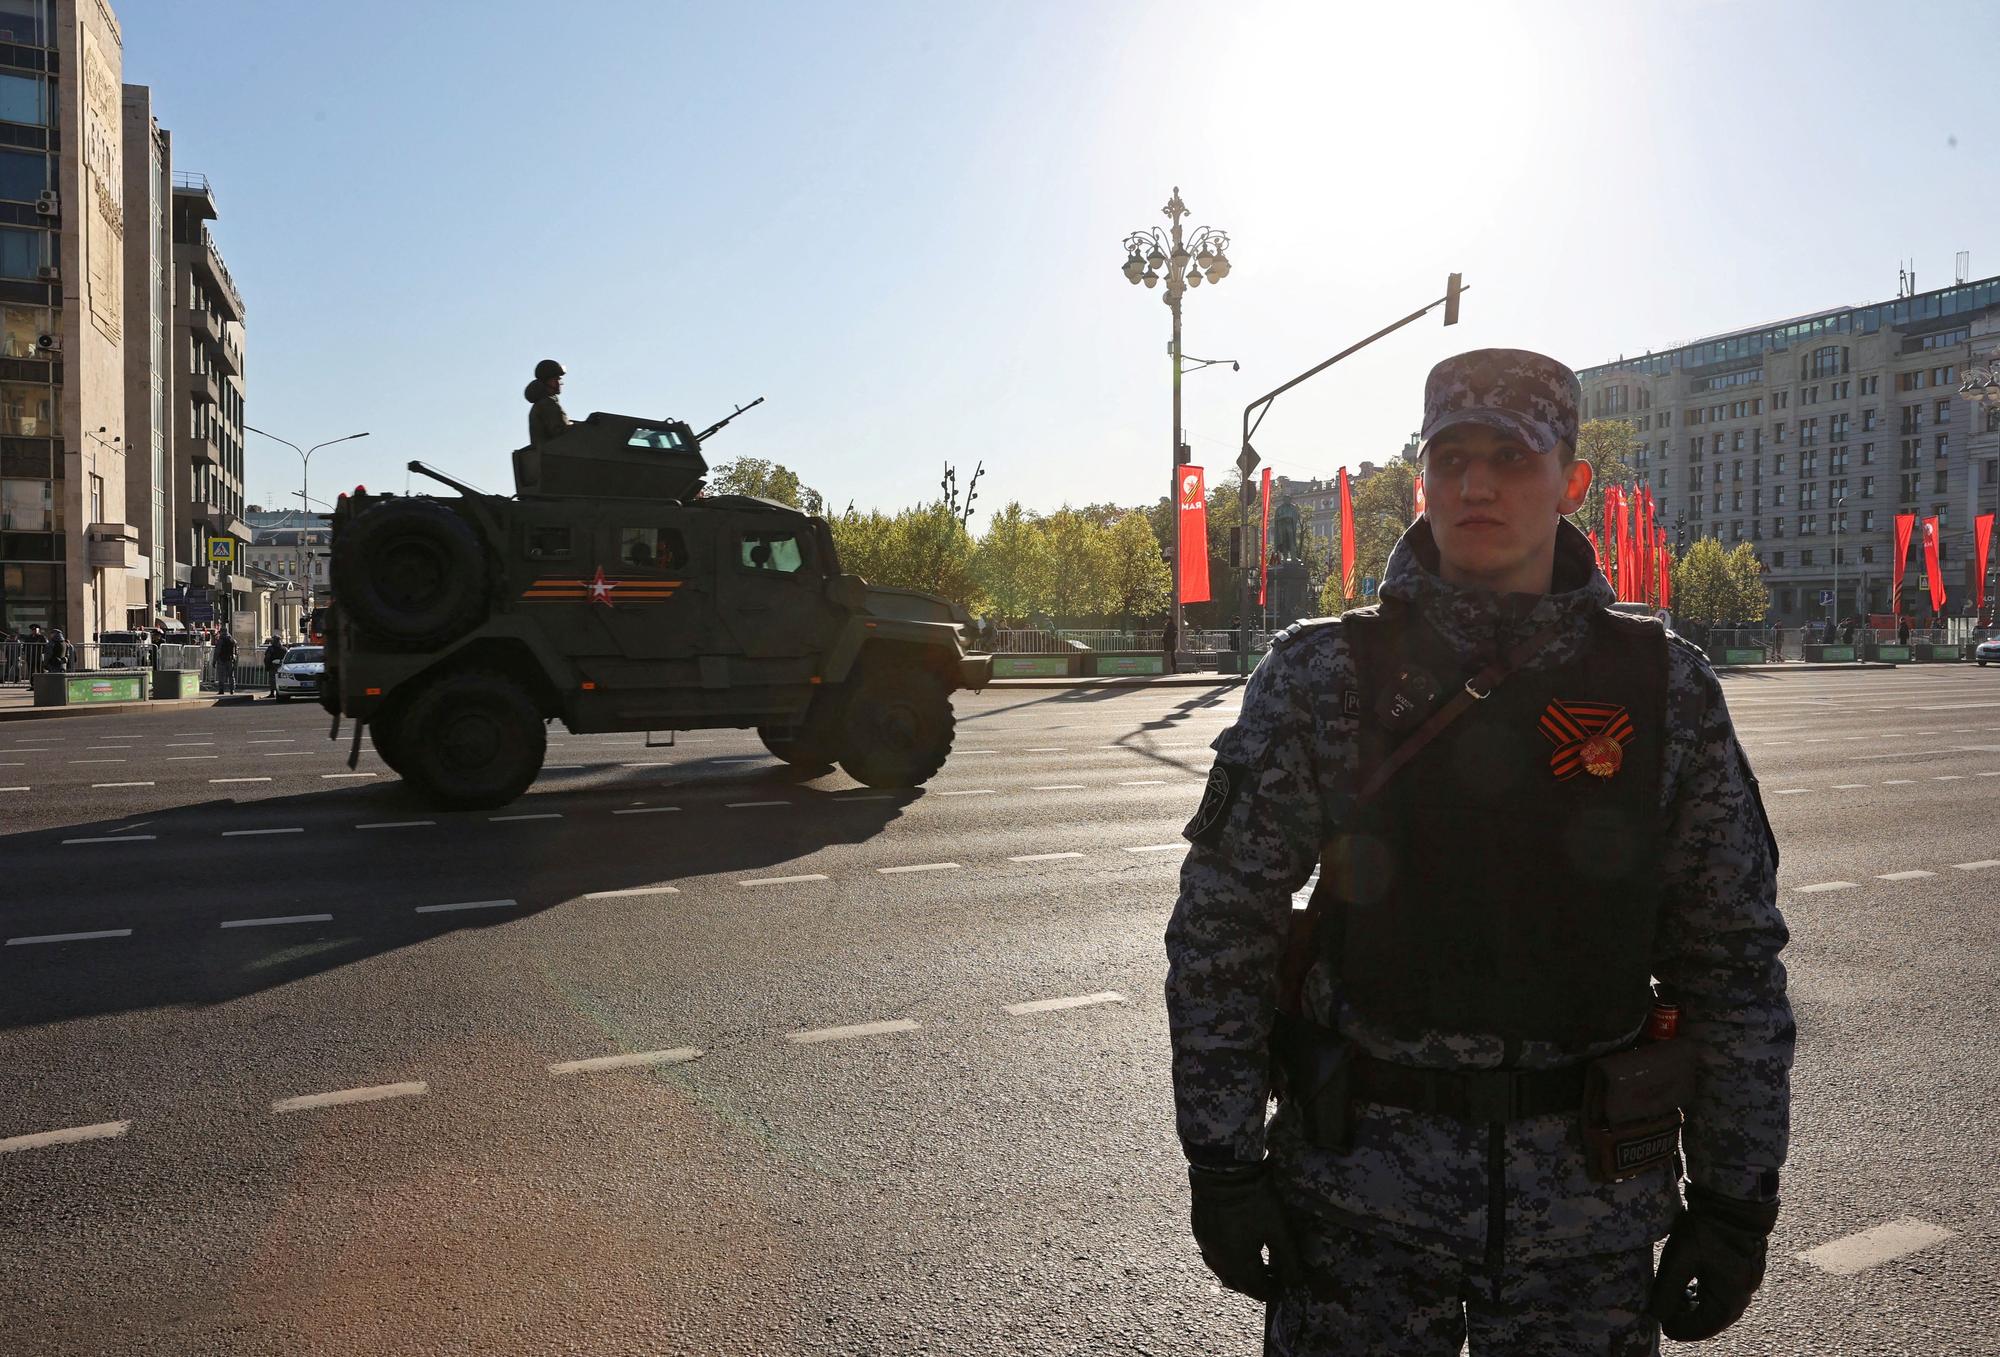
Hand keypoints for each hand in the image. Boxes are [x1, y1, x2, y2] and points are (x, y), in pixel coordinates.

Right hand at [1187, 1159, 1302, 1301]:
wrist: (1224, 1171)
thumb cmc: (1255, 1201)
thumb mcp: (1279, 1230)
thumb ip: (1289, 1260)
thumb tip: (1295, 1282)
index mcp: (1239, 1264)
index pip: (1257, 1290)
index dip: (1273, 1291)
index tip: (1285, 1285)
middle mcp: (1219, 1260)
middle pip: (1238, 1285)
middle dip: (1256, 1286)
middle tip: (1272, 1277)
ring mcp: (1206, 1246)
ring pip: (1222, 1272)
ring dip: (1239, 1275)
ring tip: (1254, 1265)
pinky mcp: (1199, 1232)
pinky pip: (1212, 1256)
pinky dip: (1226, 1260)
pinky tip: (1235, 1248)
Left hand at [1650, 1185, 1780, 1341]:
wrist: (1732, 1200)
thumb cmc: (1706, 1229)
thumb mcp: (1679, 1259)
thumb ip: (1667, 1290)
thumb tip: (1655, 1316)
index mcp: (1730, 1298)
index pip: (1701, 1328)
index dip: (1678, 1327)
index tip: (1658, 1319)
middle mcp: (1743, 1296)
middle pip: (1711, 1320)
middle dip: (1685, 1317)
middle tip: (1663, 1305)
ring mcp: (1746, 1284)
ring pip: (1717, 1308)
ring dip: (1694, 1306)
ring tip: (1672, 1293)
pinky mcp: (1744, 1271)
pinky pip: (1723, 1294)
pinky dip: (1704, 1294)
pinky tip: (1688, 1284)